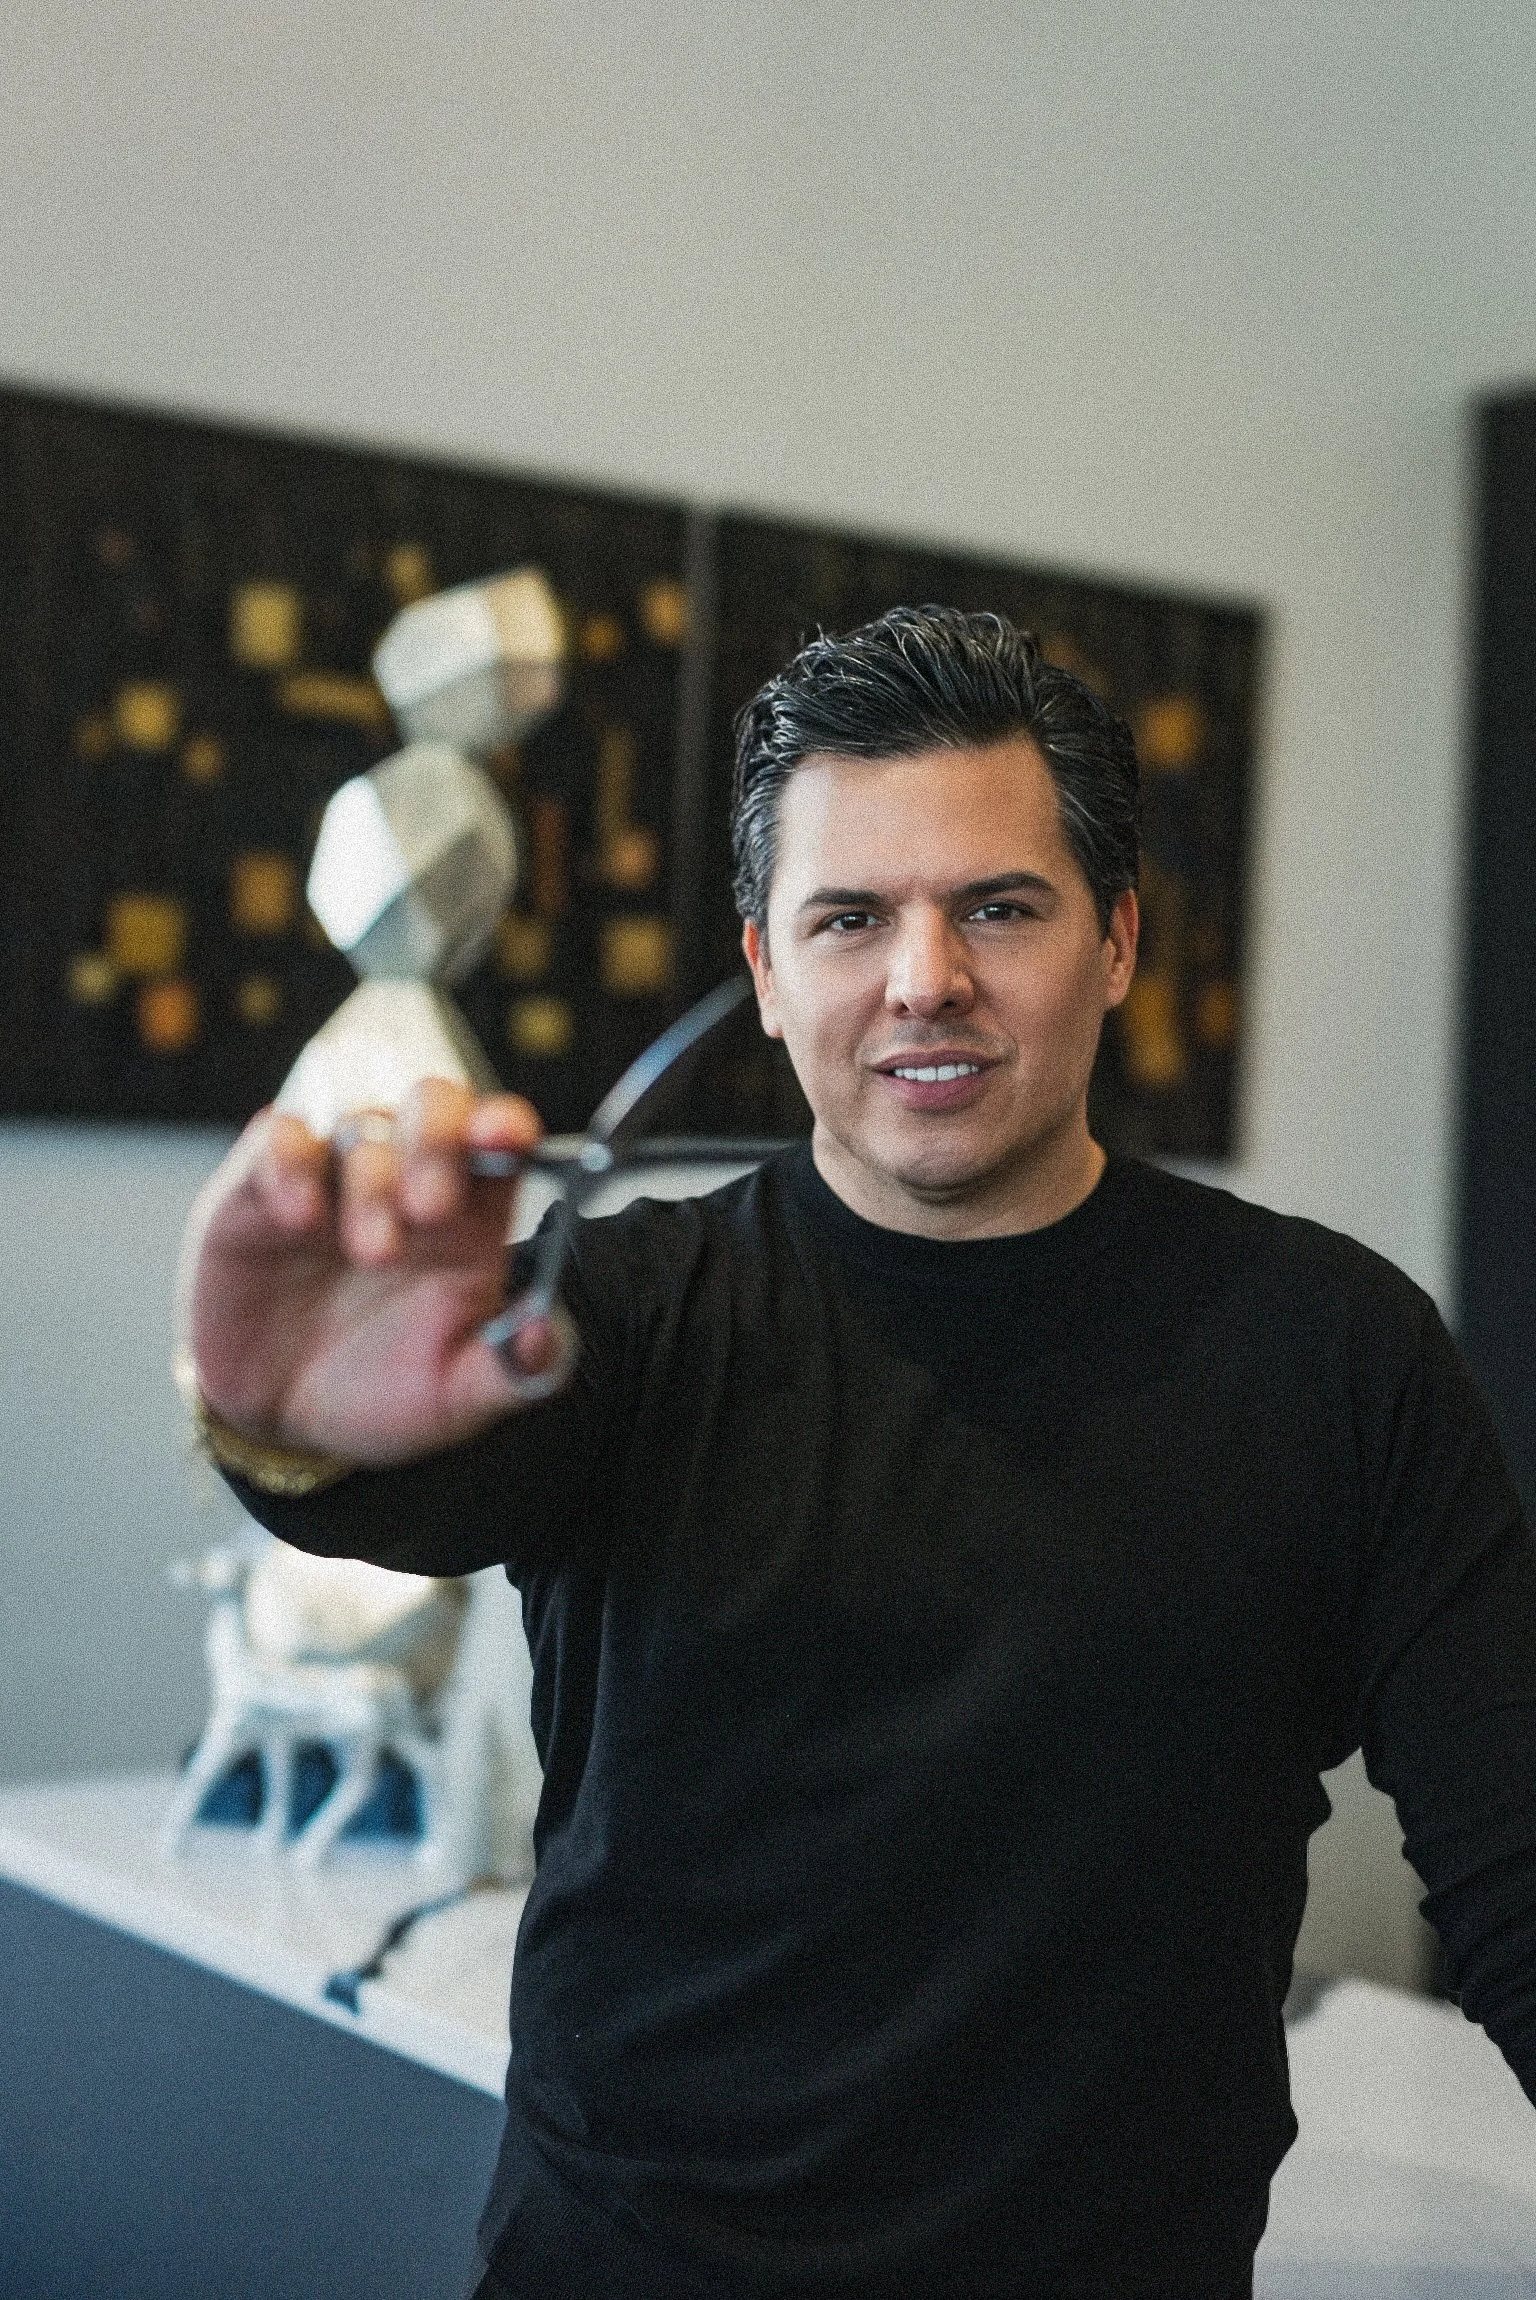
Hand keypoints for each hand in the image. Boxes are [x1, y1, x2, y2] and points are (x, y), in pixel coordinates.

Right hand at [177, 1080, 563, 1465]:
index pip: (500, 1141)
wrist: (281, 1420)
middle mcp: (406, 1180)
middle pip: (433, 1107)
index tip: (508, 1136)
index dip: (506, 1124)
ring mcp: (334, 1179)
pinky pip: (276, 1139)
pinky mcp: (261, 1191)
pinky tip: (301, 1216)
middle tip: (433, 1208)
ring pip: (360, 1127)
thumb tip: (546, 1336)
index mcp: (470, 1218)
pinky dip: (290, 1162)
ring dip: (372, 1183)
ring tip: (373, 1253)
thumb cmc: (382, 1393)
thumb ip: (510, 1371)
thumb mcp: (454, 1398)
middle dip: (438, 1142)